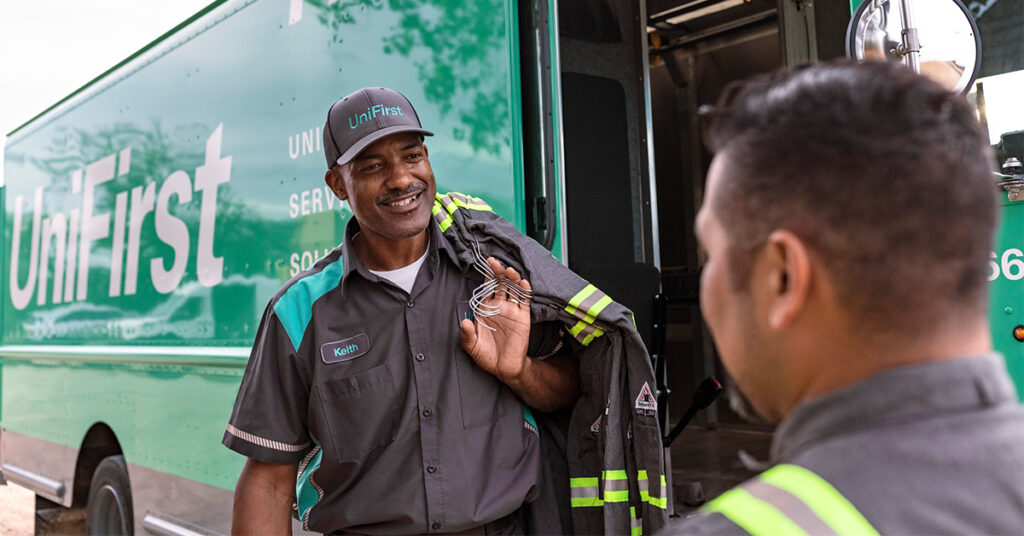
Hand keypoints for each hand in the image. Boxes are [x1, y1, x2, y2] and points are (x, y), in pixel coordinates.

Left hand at [460, 257, 531, 383]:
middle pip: (500, 284)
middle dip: (498, 272)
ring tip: (509, 270)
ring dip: (512, 278)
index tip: (485, 264)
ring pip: (513, 289)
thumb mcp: (472, 346)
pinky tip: (523, 283)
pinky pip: (525, 301)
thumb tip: (464, 322)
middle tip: (495, 263)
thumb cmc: (486, 356)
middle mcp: (499, 306)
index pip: (486, 288)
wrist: (504, 368)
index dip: (487, 276)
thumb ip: (467, 335)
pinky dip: (525, 291)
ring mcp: (512, 310)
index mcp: (485, 309)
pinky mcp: (523, 317)